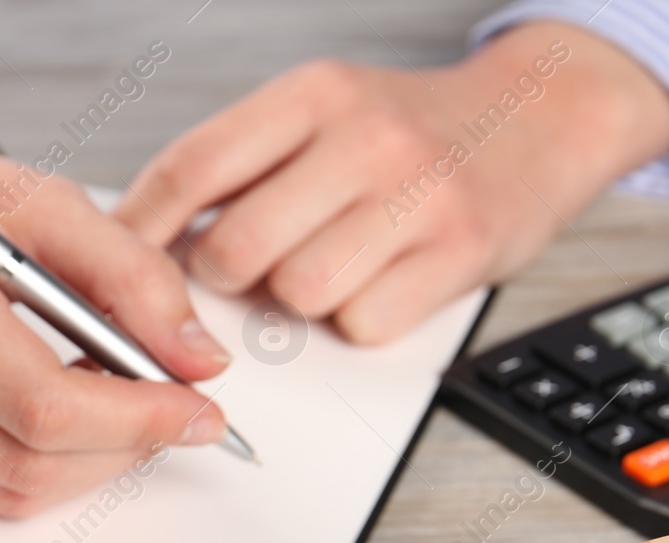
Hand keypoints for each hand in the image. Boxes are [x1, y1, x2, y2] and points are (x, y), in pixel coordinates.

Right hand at [0, 76, 230, 517]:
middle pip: (27, 460)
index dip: (135, 418)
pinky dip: (47, 466)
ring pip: (11, 489)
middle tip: (178, 410)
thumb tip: (199, 361)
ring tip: (125, 402)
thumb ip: (132, 276)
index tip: (201, 407)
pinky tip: (69, 413)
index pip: (39, 401)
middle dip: (125, 446)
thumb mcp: (42, 203)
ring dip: (92, 462)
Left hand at [114, 21, 668, 343]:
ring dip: (300, 300)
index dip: (142, 229)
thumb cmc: (414, 130)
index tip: (122, 265)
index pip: (194, 168)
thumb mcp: (325, 112)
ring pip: (297, 295)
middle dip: (228, 277)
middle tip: (255, 267)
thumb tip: (149, 238)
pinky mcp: (460, 253)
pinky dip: (361, 319)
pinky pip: (364, 323)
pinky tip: (382, 281)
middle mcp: (365, 137)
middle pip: (236, 250)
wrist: (545, 115)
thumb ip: (244, 164)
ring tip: (334, 264)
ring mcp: (417, 196)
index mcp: (314, 94)